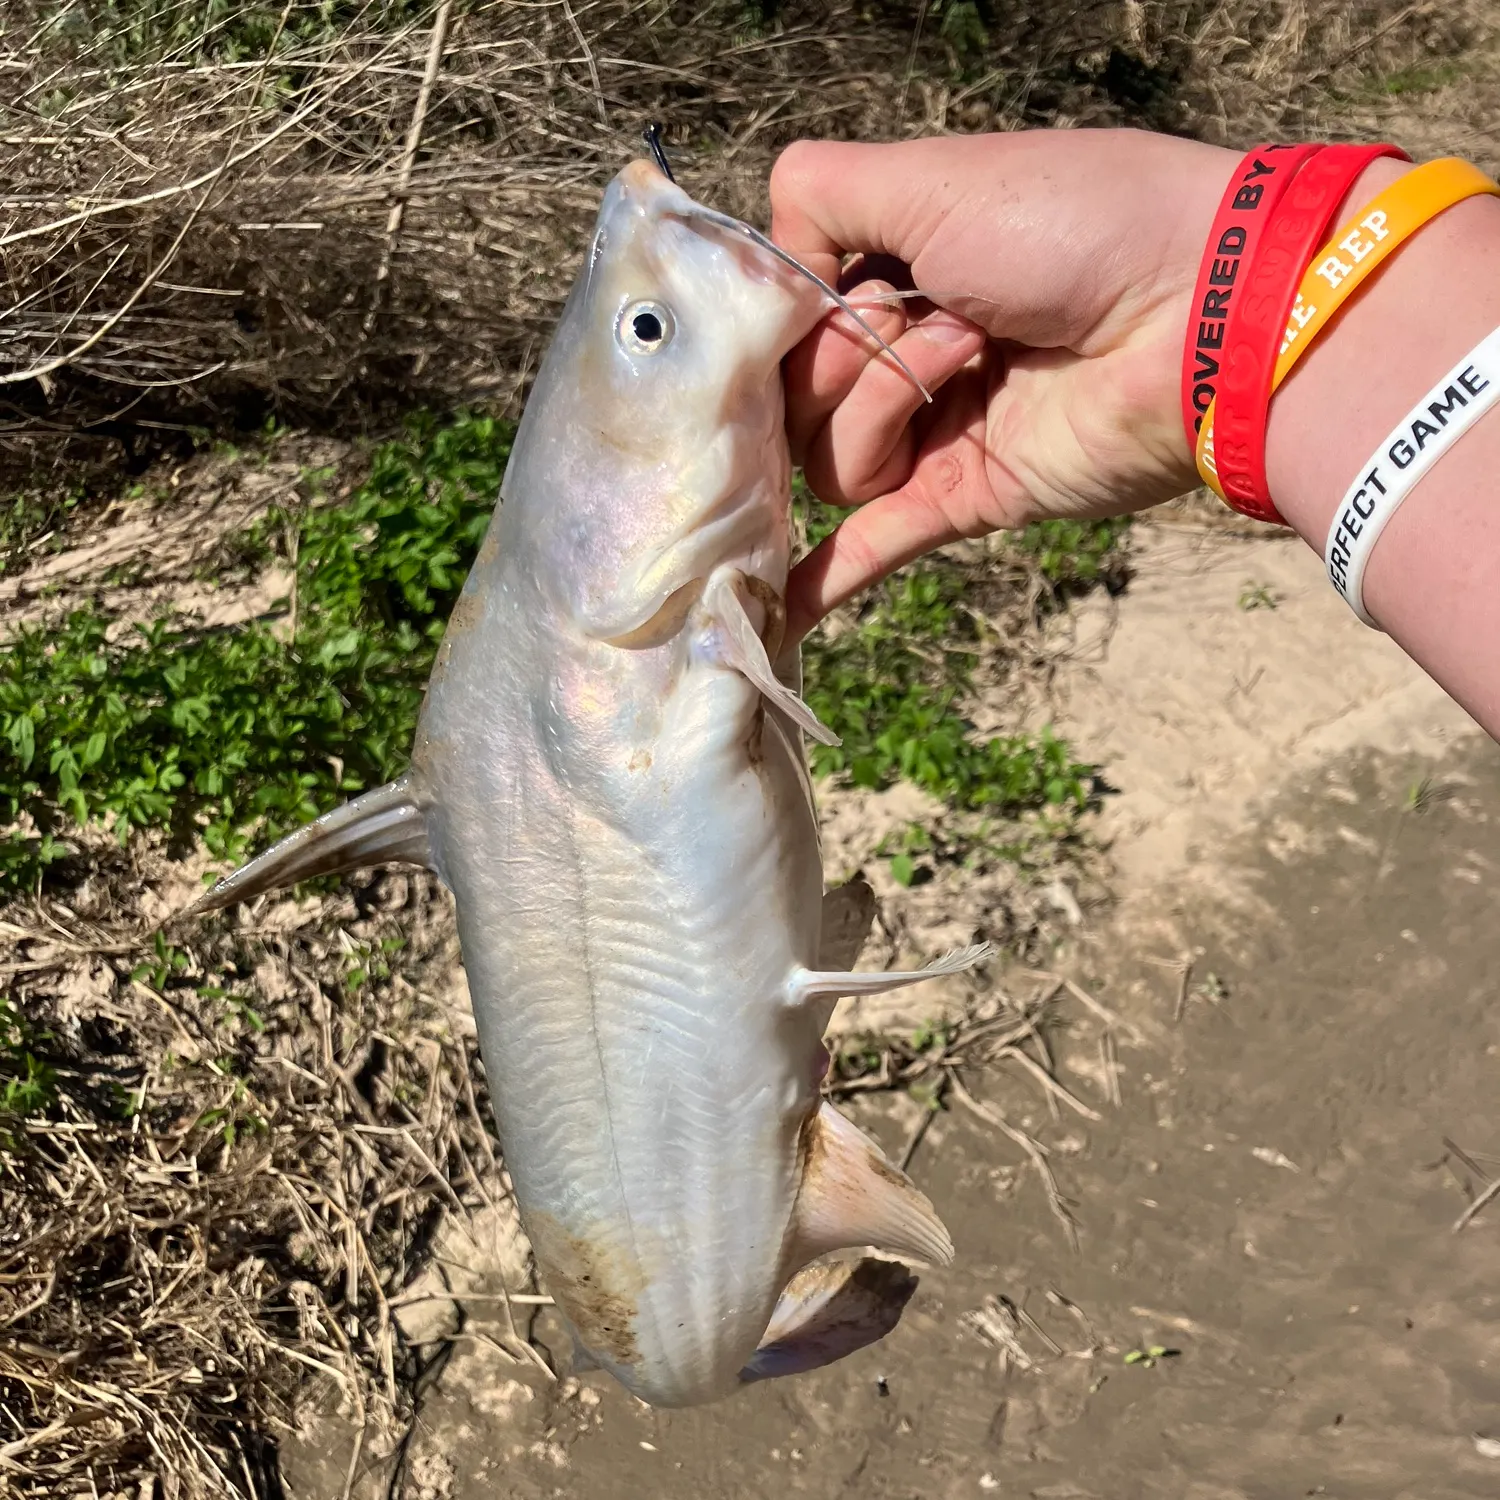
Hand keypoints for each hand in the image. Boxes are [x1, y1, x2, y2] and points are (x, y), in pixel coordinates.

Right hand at [769, 128, 1238, 639]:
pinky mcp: (965, 499)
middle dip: (846, 350)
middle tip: (923, 312)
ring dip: (883, 403)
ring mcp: (935, 431)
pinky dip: (823, 580)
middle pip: (797, 396)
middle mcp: (906, 354)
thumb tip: (769, 274)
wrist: (1196, 313)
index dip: (788, 312)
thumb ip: (822, 197)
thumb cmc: (1072, 227)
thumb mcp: (932, 177)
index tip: (821, 290)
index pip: (785, 317)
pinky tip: (775, 613)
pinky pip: (874, 545)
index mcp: (897, 269)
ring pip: (830, 459)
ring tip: (968, 358)